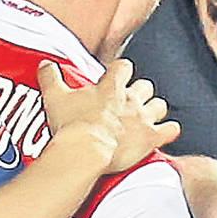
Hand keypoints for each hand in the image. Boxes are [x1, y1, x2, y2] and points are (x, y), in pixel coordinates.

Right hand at [38, 58, 180, 172]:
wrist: (86, 151)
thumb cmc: (73, 126)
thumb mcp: (55, 97)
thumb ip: (51, 77)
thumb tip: (46, 66)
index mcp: (110, 86)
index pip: (123, 67)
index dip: (121, 71)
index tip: (116, 76)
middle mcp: (131, 99)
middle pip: (145, 86)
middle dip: (139, 92)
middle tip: (129, 101)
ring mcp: (143, 118)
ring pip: (159, 105)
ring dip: (154, 109)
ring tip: (147, 116)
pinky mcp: (151, 137)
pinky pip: (170, 130)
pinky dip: (169, 131)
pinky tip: (166, 132)